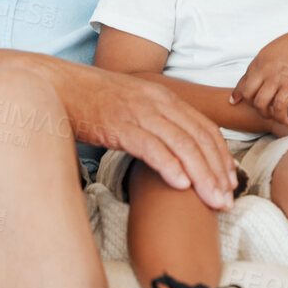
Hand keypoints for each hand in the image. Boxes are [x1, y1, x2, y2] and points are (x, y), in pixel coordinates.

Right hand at [43, 59, 235, 210]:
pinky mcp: (118, 124)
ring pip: (182, 145)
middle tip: (228, 202)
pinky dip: (169, 166)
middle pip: (200, 139)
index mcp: (165, 98)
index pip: (206, 128)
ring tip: (213, 201)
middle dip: (218, 173)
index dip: (222, 156)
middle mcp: (158, 103)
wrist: (56, 85)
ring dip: (202, 176)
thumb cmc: (92, 102)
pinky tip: (181, 185)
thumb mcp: (133, 106)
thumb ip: (154, 124)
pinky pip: (151, 146)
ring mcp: (139, 112)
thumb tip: (170, 154)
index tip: (231, 182)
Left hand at [233, 22, 287, 125]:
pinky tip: (286, 119)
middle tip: (262, 110)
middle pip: (248, 94)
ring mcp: (277, 76)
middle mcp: (265, 68)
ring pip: (260, 103)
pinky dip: (280, 116)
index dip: (239, 92)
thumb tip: (266, 68)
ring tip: (274, 116)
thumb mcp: (281, 47)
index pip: (244, 79)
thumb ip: (270, 59)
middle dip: (252, 106)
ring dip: (265, 114)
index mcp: (262, 58)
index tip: (236, 101)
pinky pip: (279, 107)